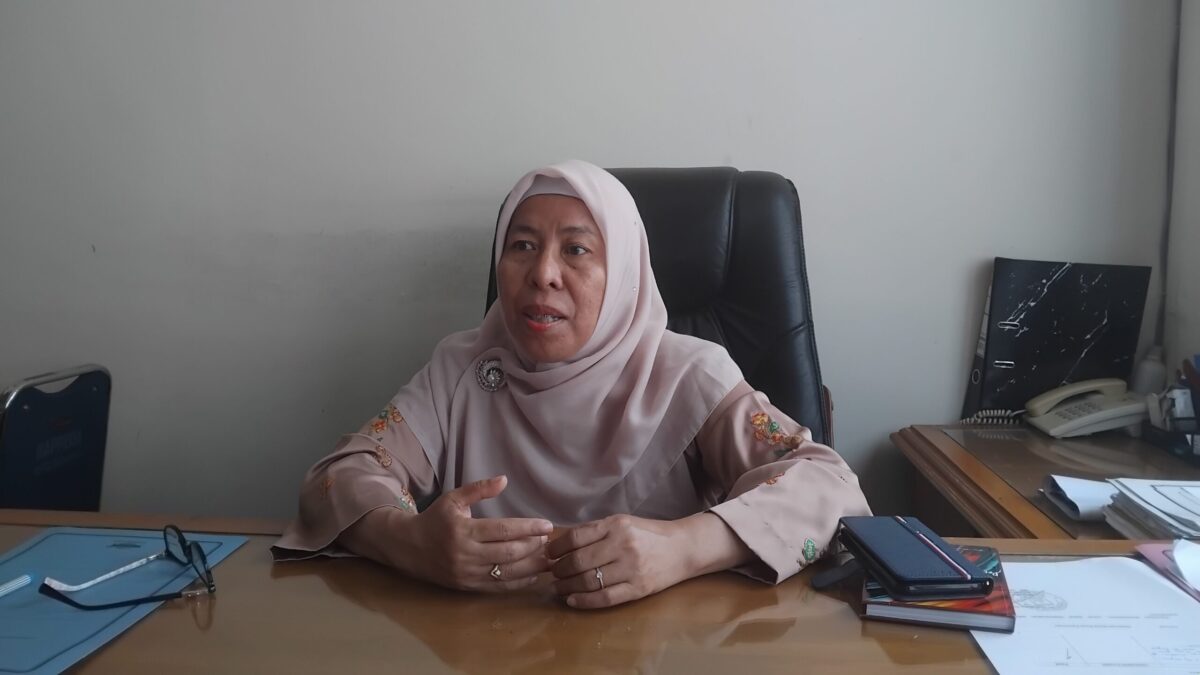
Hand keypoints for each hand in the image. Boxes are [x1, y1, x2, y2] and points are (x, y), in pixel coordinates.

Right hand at [347, 475, 553, 591]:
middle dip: (534, 547)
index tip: (547, 525)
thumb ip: (479, 489)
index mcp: (463, 530)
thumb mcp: (453, 499)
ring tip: (549, 558)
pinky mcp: (467, 587)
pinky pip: (499, 587)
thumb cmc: (435, 520)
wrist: (408, 548)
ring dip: (532, 566)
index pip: (503, 530)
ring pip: (506, 572)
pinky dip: (519, 582)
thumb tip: (504, 479)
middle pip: (508, 553)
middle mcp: (465, 554)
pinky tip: (534, 574)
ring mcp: (466, 573)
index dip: (528, 528)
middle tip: (549, 541)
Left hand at [547, 514, 691, 608]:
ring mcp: (631, 569)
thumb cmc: (648, 534)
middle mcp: (623, 545)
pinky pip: (605, 598)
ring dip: (567, 586)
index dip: (556, 548)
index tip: (547, 554)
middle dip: (559, 569)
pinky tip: (572, 600)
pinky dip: (584, 601)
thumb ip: (596, 531)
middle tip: (551, 573)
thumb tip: (560, 543)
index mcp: (617, 525)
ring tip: (558, 587)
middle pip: (579, 561)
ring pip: (588, 581)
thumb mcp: (623, 523)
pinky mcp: (638, 589)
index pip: (576, 537)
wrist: (683, 548)